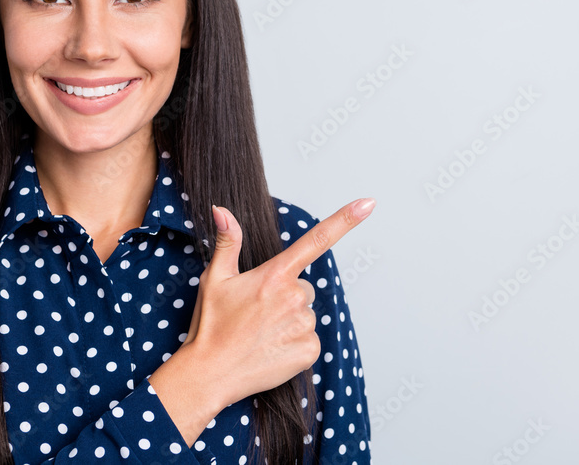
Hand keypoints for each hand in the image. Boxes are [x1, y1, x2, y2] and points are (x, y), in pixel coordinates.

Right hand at [183, 197, 374, 408]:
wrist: (210, 373)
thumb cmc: (211, 325)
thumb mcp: (214, 278)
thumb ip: (228, 241)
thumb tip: (222, 210)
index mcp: (275, 275)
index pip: (316, 240)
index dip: (345, 219)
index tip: (368, 203)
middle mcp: (294, 297)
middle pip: (303, 288)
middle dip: (285, 297)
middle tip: (257, 314)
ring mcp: (304, 325)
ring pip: (305, 314)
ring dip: (289, 322)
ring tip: (260, 334)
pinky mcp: (310, 351)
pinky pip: (309, 339)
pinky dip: (294, 344)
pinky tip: (271, 349)